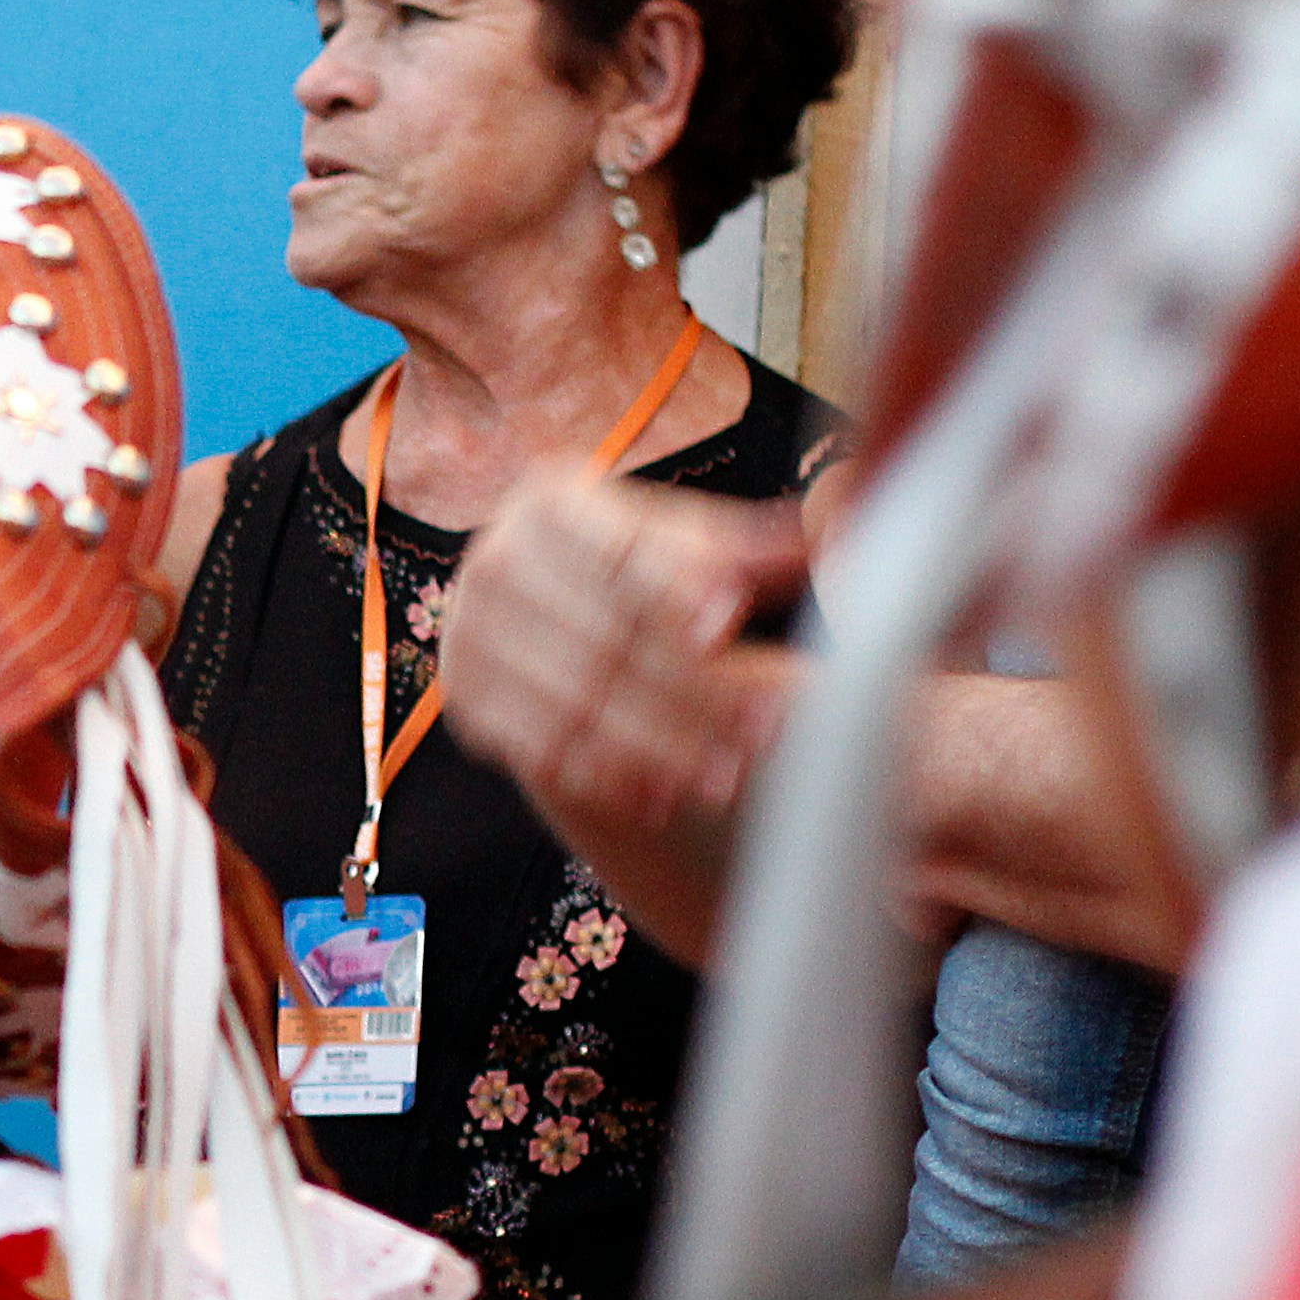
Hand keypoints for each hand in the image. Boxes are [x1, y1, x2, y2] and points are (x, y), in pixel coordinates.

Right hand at [438, 474, 805, 840]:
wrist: (559, 617)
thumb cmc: (647, 571)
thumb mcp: (699, 546)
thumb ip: (755, 545)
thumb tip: (833, 533)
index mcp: (548, 502)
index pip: (615, 551)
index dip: (672, 585)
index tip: (729, 620)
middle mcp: (492, 562)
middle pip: (602, 634)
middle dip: (690, 688)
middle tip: (764, 725)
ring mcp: (468, 636)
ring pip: (575, 702)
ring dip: (657, 746)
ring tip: (728, 774)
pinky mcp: (466, 703)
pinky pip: (538, 748)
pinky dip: (605, 775)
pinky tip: (663, 796)